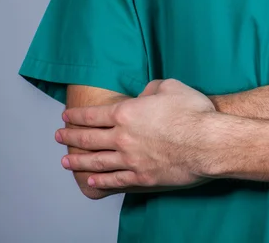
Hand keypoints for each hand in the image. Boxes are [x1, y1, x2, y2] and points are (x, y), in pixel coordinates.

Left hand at [56, 79, 219, 189]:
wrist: (209, 142)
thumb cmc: (194, 113)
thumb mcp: (172, 87)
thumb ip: (152, 89)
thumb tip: (145, 95)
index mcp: (127, 113)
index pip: (93, 115)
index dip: (77, 116)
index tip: (66, 117)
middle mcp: (123, 138)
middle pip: (89, 139)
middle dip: (71, 137)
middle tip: (59, 137)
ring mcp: (132, 159)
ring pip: (97, 162)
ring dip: (79, 161)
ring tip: (66, 161)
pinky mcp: (144, 177)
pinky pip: (116, 180)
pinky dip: (101, 181)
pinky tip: (92, 181)